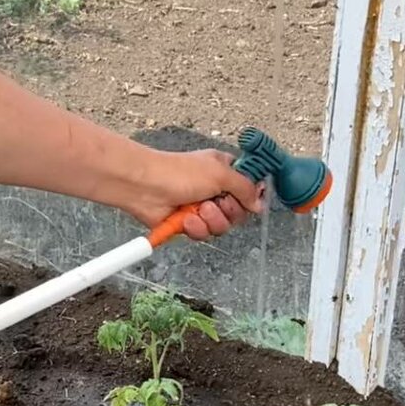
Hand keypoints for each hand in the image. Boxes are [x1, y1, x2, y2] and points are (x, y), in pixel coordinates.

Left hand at [122, 149, 263, 240]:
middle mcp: (215, 190)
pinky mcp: (188, 223)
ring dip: (211, 220)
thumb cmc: (177, 172)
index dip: (249, 197)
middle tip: (216, 201)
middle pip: (238, 213)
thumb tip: (259, 203)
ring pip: (221, 227)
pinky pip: (203, 234)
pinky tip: (186, 218)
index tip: (246, 198)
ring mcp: (201, 208)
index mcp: (224, 171)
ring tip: (198, 209)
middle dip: (228, 211)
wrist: (146, 186)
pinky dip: (196, 228)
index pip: (249, 188)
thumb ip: (245, 187)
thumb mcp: (220, 172)